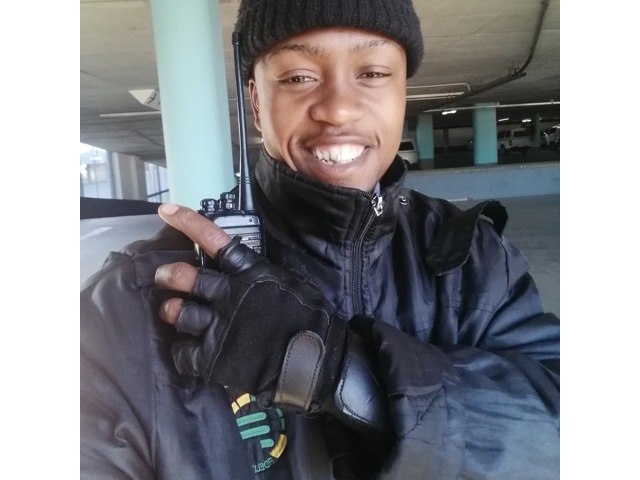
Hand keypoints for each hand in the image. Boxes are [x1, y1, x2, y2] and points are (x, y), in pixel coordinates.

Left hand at [154, 203, 347, 411]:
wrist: (315, 356)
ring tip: (174, 312)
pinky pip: (182, 352)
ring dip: (172, 311)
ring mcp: (219, 325)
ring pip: (177, 312)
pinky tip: (189, 350)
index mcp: (248, 272)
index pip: (212, 239)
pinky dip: (182, 351)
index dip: (187, 222)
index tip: (167, 211)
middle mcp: (228, 294)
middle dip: (168, 276)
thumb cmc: (308, 317)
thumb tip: (241, 267)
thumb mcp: (286, 282)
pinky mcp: (214, 357)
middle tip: (164, 278)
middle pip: (183, 277)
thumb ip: (258, 274)